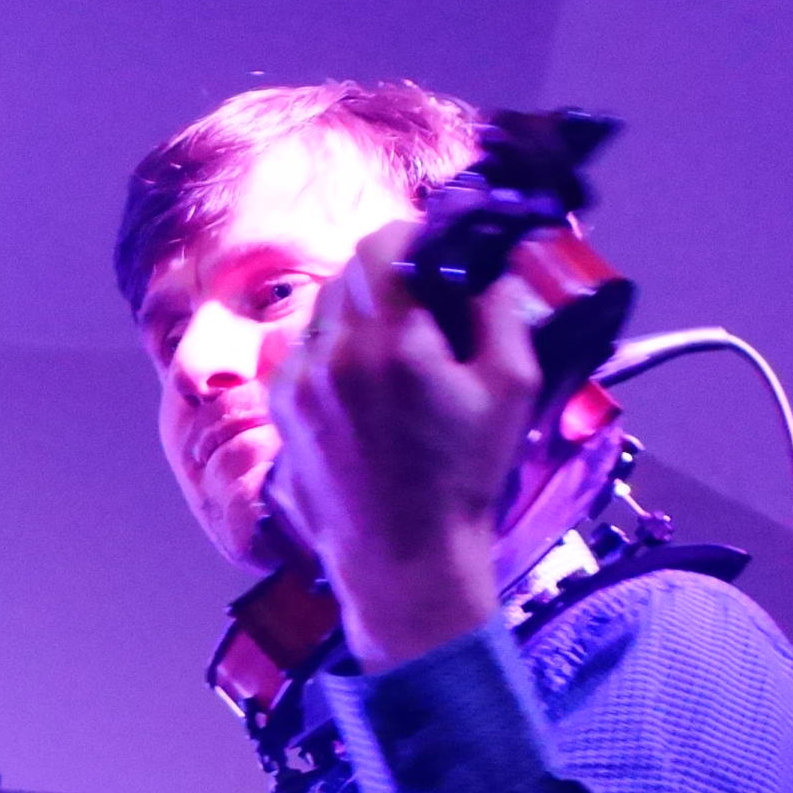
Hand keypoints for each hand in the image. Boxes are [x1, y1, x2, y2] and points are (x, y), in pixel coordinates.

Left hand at [263, 221, 545, 669]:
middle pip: (348, 272)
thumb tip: (494, 266)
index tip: (436, 246)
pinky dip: (334, 348)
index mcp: (389, 343)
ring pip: (322, 311)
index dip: (411, 234)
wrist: (403, 558)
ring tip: (399, 339)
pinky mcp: (283, 413)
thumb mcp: (510, 387)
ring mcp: (298, 386)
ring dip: (359, 308)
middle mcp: (332, 357)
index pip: (380, 245)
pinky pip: (304, 353)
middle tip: (426, 291)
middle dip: (389, 269)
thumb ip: (502, 311)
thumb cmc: (461, 478)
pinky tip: (367, 378)